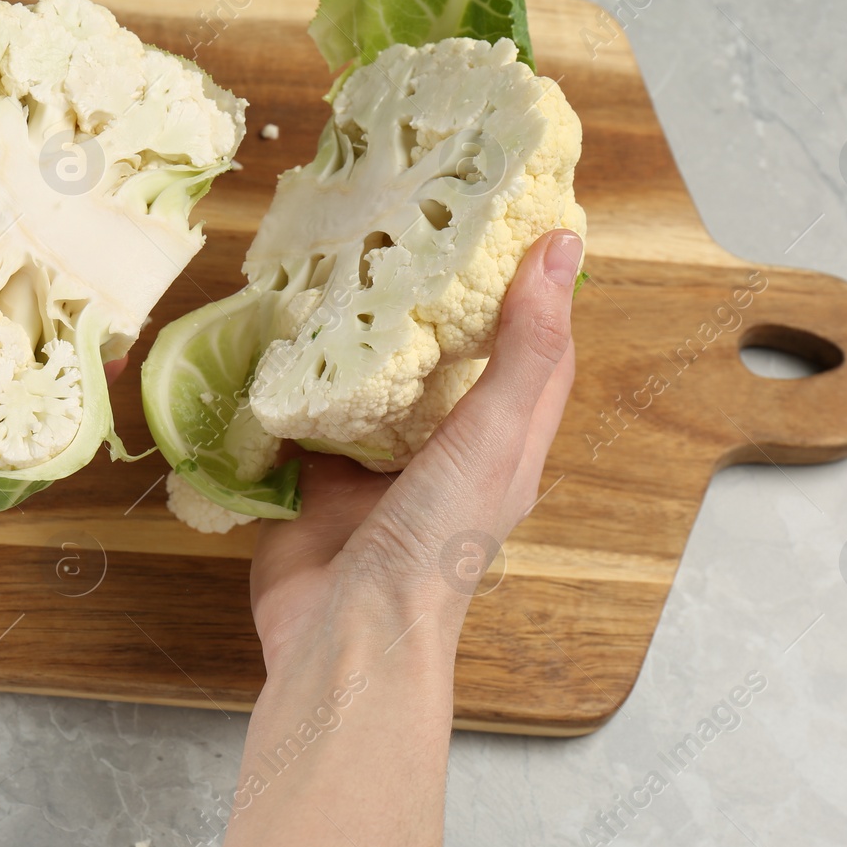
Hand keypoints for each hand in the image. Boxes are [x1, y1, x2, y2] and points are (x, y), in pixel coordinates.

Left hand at [0, 76, 129, 618]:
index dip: (4, 207)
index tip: (42, 165)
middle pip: (13, 298)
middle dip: (61, 266)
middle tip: (102, 224)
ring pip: (41, 358)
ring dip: (84, 326)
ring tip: (123, 287)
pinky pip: (48, 426)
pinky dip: (84, 396)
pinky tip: (109, 362)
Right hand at [247, 228, 581, 673]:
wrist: (343, 633)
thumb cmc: (433, 542)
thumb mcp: (493, 435)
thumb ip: (525, 347)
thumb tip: (563, 248)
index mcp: (504, 442)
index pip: (535, 347)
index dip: (533, 285)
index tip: (514, 214)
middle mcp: (445, 447)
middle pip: (449, 354)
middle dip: (433, 295)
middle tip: (411, 218)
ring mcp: (378, 462)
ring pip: (376, 377)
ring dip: (362, 329)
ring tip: (344, 255)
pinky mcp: (317, 474)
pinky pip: (312, 410)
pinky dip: (301, 374)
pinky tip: (283, 327)